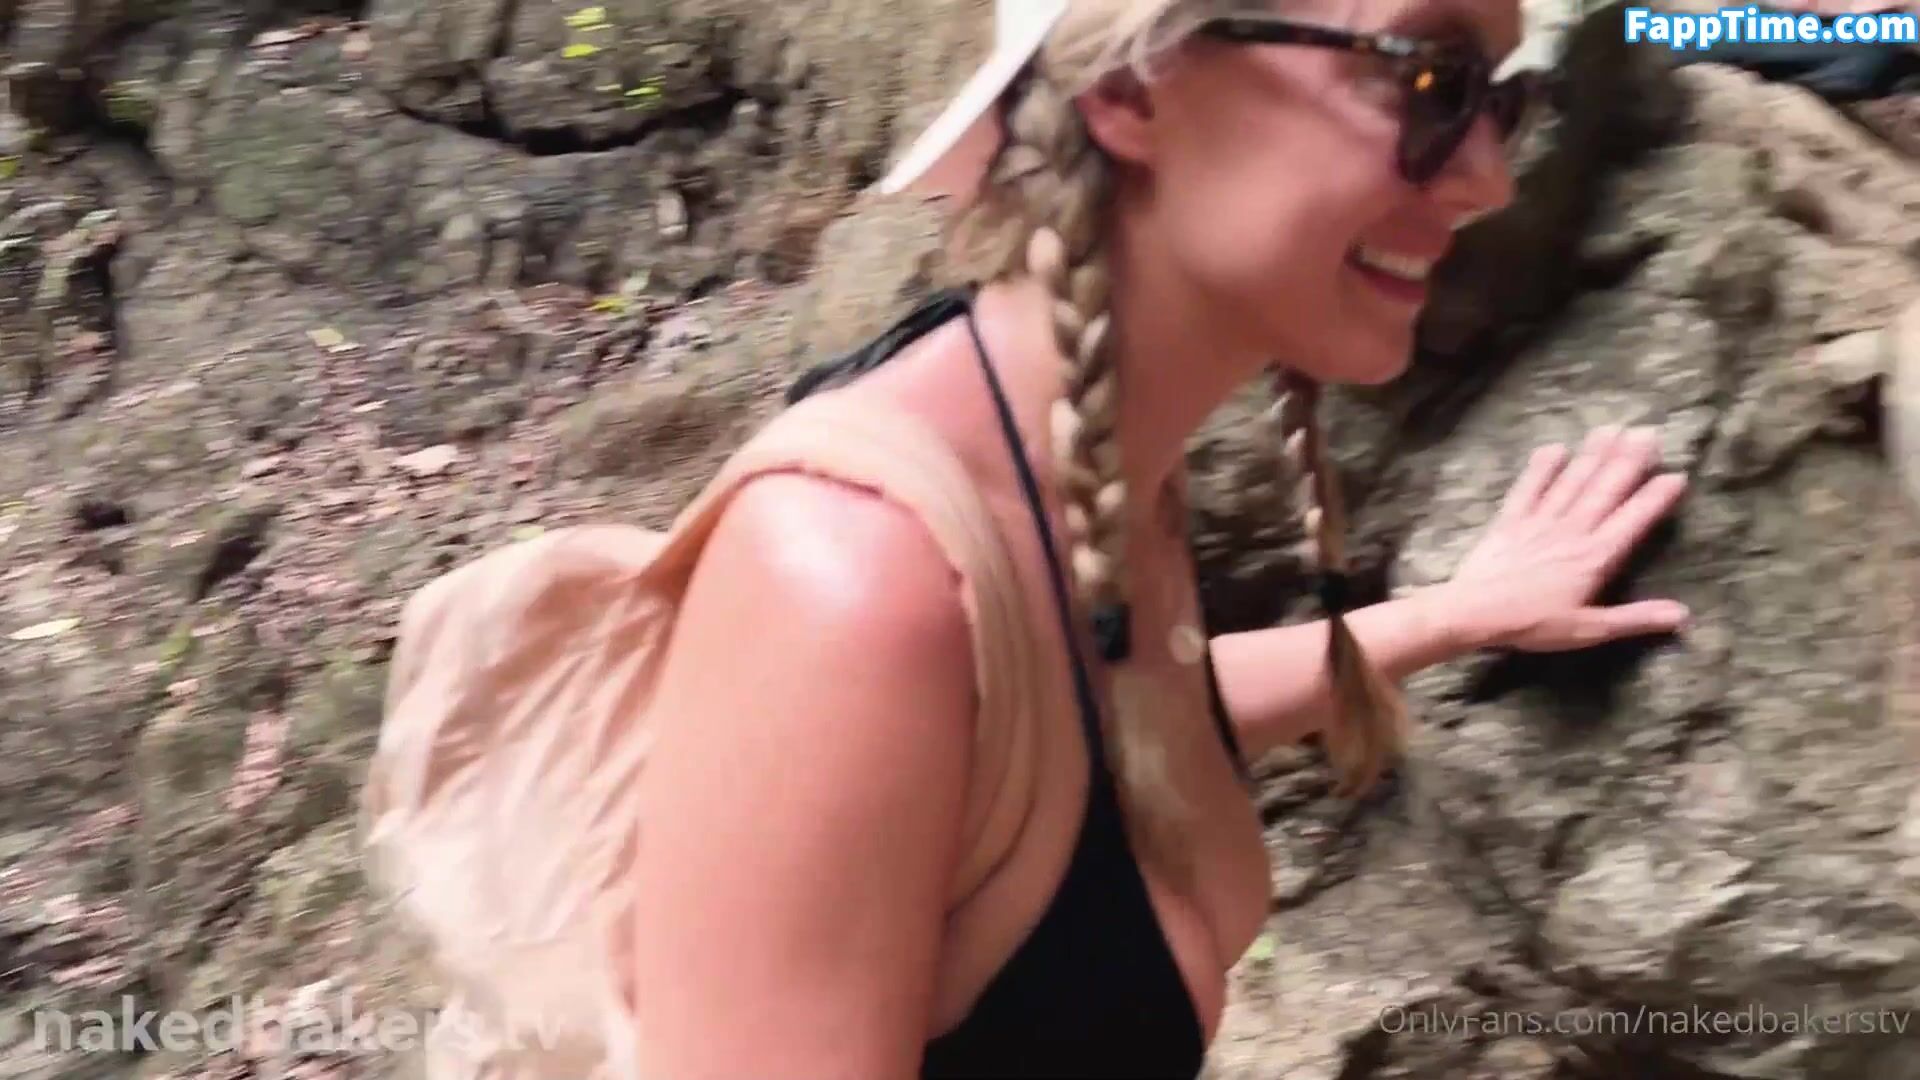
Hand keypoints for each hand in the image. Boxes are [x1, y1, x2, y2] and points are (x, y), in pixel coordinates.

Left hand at [1441, 426, 1691, 651]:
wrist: (1474, 614)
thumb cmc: (1533, 625)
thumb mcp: (1589, 630)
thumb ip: (1635, 618)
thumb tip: (1683, 615)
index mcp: (1595, 557)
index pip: (1633, 520)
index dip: (1655, 498)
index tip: (1676, 475)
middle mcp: (1572, 530)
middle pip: (1605, 489)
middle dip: (1629, 460)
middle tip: (1649, 432)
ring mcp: (1540, 521)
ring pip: (1572, 481)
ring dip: (1593, 454)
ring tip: (1612, 429)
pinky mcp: (1510, 519)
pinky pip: (1529, 487)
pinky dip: (1542, 467)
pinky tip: (1555, 447)